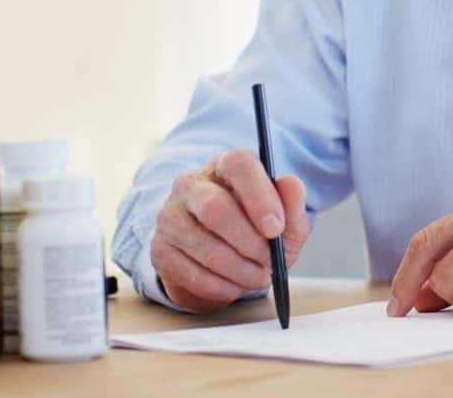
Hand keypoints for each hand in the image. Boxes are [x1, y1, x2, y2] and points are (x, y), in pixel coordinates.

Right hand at [150, 148, 311, 313]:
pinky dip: (222, 286)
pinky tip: (234, 284)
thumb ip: (292, 202)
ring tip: (258, 275)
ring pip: (206, 247)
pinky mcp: (160, 250)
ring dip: (240, 270)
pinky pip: (192, 274)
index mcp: (226, 166)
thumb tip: (291, 184)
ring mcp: (170, 217)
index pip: (238, 165)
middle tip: (269, 260)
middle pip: (215, 208)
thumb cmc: (257, 230)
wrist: (225, 261)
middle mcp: (191, 185)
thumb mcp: (285, 218)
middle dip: (249, 242)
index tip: (276, 229)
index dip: (259, 197)